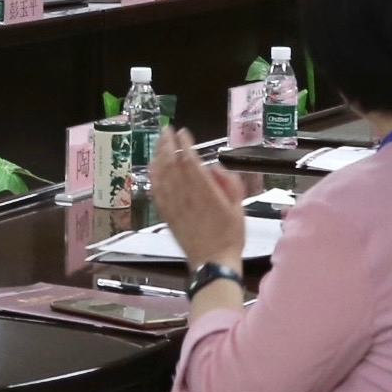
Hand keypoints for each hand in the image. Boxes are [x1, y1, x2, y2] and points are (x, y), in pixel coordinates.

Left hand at [148, 128, 250, 266]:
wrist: (212, 262)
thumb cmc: (230, 235)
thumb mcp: (239, 207)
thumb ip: (229, 183)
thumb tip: (213, 168)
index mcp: (206, 192)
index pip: (190, 160)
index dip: (184, 144)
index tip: (183, 132)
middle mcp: (186, 195)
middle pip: (171, 163)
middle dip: (168, 143)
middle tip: (167, 130)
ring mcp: (173, 204)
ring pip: (161, 174)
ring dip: (158, 155)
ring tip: (160, 142)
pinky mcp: (165, 213)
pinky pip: (155, 189)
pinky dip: (153, 174)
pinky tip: (153, 165)